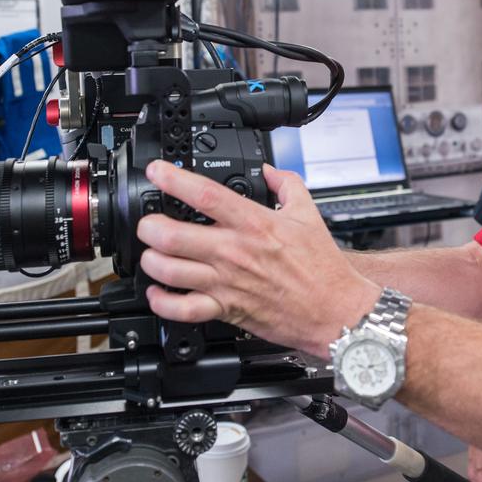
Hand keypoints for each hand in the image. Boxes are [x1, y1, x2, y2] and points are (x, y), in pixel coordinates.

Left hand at [136, 161, 380, 356]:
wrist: (335, 310)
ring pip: (171, 270)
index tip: (157, 171)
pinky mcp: (227, 309)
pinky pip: (184, 308)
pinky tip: (157, 291)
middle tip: (147, 221)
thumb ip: (287, 185)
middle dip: (150, 226)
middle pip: (174, 235)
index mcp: (254, 223)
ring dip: (151, 261)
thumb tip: (270, 170)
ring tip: (150, 254)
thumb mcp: (309, 214)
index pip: (206, 195)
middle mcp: (235, 252)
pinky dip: (163, 301)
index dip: (174, 180)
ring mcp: (227, 282)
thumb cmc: (323, 268)